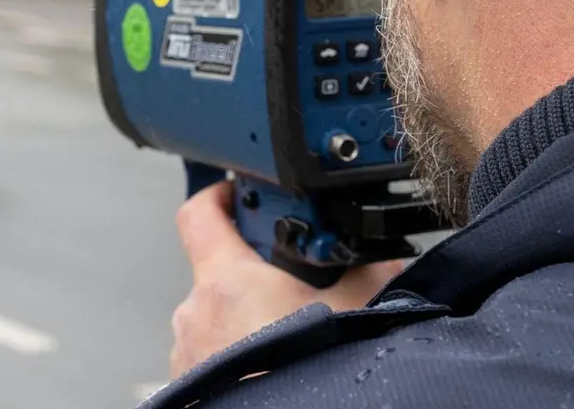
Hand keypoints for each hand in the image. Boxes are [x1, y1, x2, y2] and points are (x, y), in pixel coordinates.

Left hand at [168, 181, 406, 378]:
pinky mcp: (190, 381)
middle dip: (253, 268)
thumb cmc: (306, 374)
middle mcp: (195, 311)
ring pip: (215, 313)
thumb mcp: (355, 309)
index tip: (238, 192)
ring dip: (245, 312)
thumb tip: (385, 257)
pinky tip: (272, 358)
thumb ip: (367, 271)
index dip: (219, 194)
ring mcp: (188, 349)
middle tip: (290, 278)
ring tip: (287, 326)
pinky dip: (236, 348)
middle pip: (216, 269)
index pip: (199, 213)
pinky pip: (210, 350)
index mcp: (226, 280)